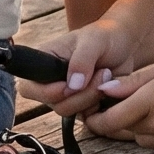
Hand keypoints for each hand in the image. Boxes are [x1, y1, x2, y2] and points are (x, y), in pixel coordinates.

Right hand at [14, 17, 138, 108]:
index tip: (69, 84)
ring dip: (92, 97)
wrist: (125, 46)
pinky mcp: (82, 107)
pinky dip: (100, 105)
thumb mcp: (94, 40)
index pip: (28, 88)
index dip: (46, 92)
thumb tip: (72, 85)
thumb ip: (81, 60)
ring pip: (70, 112)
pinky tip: (109, 88)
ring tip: (106, 76)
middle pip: (53, 104)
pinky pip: (87, 117)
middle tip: (101, 73)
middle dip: (80, 94)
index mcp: (44, 62)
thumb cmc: (105, 36)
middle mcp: (51, 82)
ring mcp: (66, 97)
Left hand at [85, 57, 153, 153]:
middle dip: (119, 119)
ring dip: (140, 128)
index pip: (110, 120)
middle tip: (127, 104)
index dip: (96, 119)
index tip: (91, 114)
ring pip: (141, 140)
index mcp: (153, 101)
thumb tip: (104, 90)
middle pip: (124, 131)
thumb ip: (133, 82)